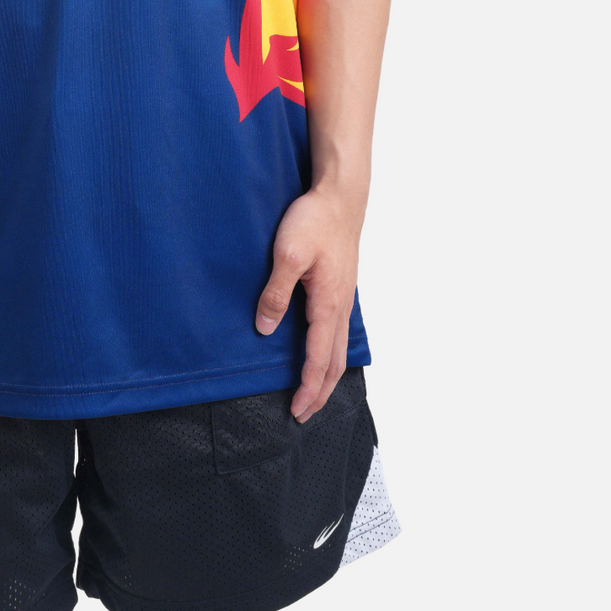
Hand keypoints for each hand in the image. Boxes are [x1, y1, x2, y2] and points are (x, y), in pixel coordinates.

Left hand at [255, 185, 361, 421]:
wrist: (340, 196)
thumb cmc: (315, 221)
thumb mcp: (287, 254)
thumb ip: (276, 293)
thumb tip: (265, 328)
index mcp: (328, 303)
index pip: (319, 358)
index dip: (308, 387)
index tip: (296, 409)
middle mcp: (341, 306)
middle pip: (335, 362)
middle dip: (321, 392)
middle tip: (304, 413)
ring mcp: (344, 297)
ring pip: (340, 348)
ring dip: (328, 375)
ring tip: (314, 392)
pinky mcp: (341, 287)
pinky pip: (339, 331)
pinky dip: (332, 353)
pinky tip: (323, 351)